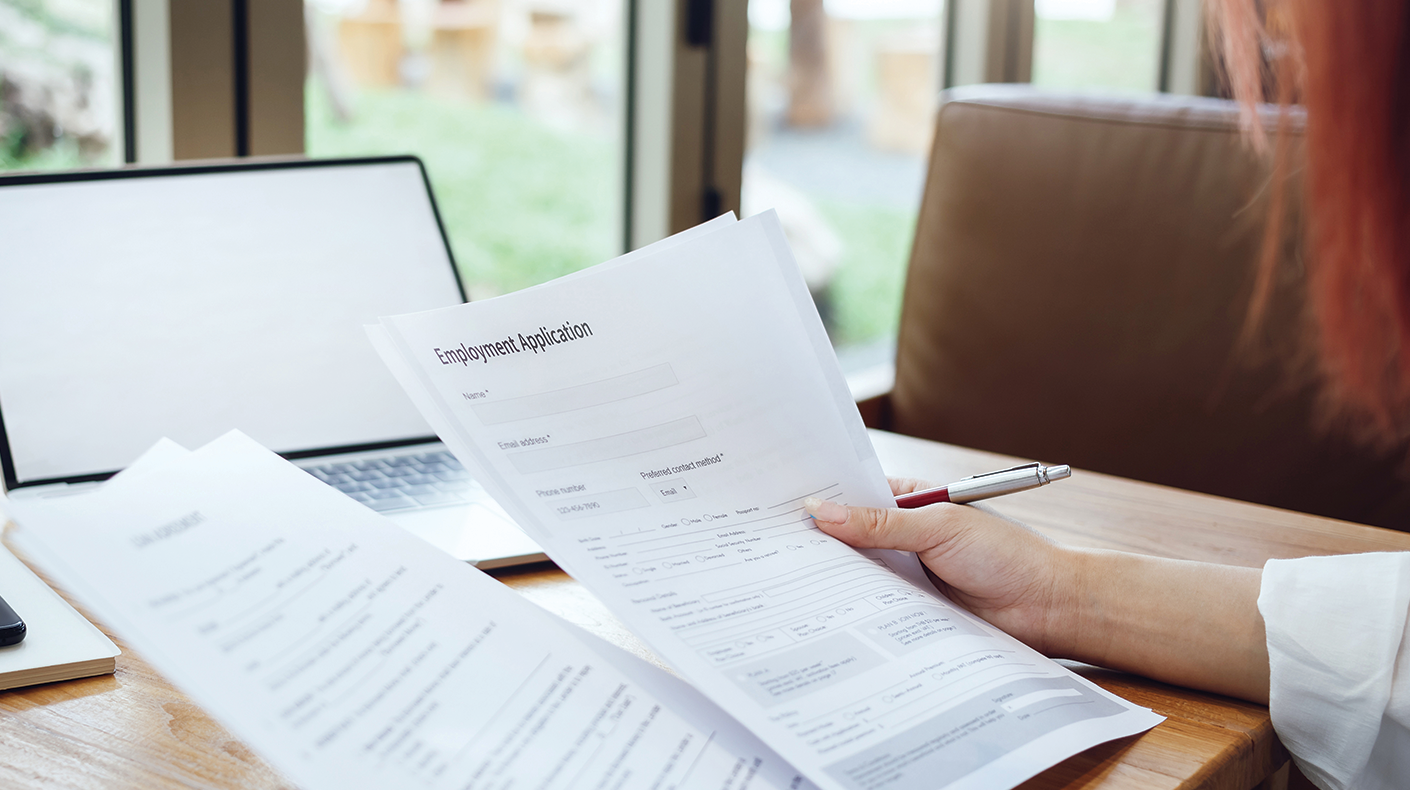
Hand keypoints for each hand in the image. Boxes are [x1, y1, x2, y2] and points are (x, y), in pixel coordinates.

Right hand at [804, 478, 1081, 655]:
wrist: (1048, 607)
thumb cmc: (1005, 554)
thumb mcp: (937, 528)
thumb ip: (878, 523)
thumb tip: (822, 511)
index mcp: (914, 501)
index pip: (857, 494)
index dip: (823, 497)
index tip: (782, 503)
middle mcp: (908, 535)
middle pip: (853, 535)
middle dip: (822, 540)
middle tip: (775, 544)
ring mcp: (910, 573)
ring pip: (862, 573)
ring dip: (837, 577)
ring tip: (790, 579)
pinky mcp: (914, 608)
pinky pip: (877, 605)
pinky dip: (857, 607)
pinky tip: (828, 610)